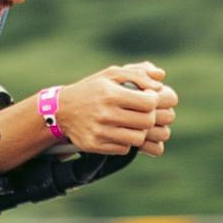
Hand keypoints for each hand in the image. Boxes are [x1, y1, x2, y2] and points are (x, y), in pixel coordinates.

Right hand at [55, 61, 177, 157]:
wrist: (61, 110)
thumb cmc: (92, 89)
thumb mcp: (111, 74)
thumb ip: (138, 73)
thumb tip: (160, 80)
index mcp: (110, 94)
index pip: (149, 103)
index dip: (154, 101)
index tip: (149, 98)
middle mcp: (105, 114)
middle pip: (147, 122)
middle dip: (150, 117)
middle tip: (143, 113)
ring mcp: (100, 132)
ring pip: (138, 139)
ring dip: (139, 131)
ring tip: (133, 123)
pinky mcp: (95, 146)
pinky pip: (124, 149)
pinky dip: (126, 142)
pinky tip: (119, 132)